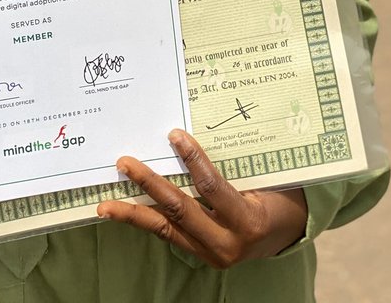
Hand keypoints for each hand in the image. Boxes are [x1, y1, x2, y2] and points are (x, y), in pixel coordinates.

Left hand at [97, 129, 306, 267]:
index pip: (212, 187)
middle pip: (180, 209)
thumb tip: (189, 135)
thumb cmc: (276, 197)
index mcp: (247, 220)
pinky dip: (145, 220)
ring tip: (105, 205)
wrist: (285, 236)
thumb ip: (231, 165)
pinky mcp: (198, 255)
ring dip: (133, 213)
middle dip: (150, 184)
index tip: (174, 135)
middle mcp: (226, 243)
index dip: (193, 159)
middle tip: (125, 163)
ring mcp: (210, 253)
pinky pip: (168, 234)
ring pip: (165, 229)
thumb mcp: (263, 180)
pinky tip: (122, 211)